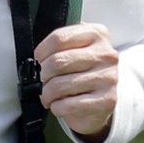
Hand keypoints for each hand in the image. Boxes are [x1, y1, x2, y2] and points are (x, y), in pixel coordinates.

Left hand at [36, 23, 118, 141]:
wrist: (100, 101)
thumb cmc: (81, 74)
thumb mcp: (74, 51)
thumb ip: (59, 48)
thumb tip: (35, 60)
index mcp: (97, 34)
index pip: (59, 38)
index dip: (41, 52)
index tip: (38, 61)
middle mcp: (106, 54)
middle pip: (58, 61)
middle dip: (42, 75)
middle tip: (42, 81)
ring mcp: (108, 78)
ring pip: (60, 85)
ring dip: (47, 94)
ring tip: (48, 96)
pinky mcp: (106, 100)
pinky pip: (68, 105)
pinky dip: (57, 108)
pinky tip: (59, 105)